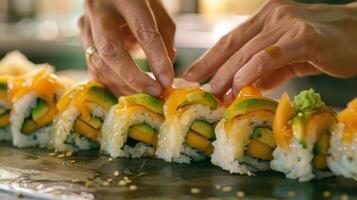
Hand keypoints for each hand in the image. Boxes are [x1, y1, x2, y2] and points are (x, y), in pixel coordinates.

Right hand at [78, 0, 174, 96]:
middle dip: (132, 77)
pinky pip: (93, 69)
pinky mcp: (81, 41)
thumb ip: (164, 37)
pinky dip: (111, 84)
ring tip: (144, 95)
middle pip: (110, 51)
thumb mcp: (157, 10)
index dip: (155, 58)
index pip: (142, 30)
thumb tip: (163, 74)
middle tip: (153, 92)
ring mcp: (85, 26)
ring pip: (99, 64)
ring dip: (123, 85)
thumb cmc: (138, 0)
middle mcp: (98, 10)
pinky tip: (126, 92)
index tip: (167, 81)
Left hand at [182, 0, 356, 99]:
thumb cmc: (322, 47)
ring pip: (248, 51)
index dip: (207, 58)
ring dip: (228, 75)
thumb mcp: (287, 59)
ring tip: (216, 93)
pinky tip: (239, 84)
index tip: (191, 75)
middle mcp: (271, 16)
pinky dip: (251, 70)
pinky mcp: (303, 37)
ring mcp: (287, 23)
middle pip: (233, 45)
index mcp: (264, 18)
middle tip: (198, 90)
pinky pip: (270, 55)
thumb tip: (244, 88)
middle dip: (212, 69)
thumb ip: (266, 71)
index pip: (229, 40)